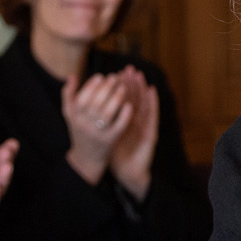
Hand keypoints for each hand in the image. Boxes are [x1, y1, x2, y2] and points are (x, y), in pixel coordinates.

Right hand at [62, 71, 133, 186]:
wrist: (87, 157)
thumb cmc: (80, 129)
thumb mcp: (70, 114)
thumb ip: (68, 95)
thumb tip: (72, 76)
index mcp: (73, 117)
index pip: (82, 98)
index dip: (91, 86)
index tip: (101, 76)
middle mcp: (84, 125)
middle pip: (96, 104)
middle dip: (106, 88)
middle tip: (114, 77)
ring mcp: (97, 133)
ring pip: (108, 113)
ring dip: (117, 97)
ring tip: (123, 87)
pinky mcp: (110, 140)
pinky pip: (119, 126)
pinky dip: (125, 114)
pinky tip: (130, 104)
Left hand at [106, 69, 157, 199]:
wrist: (128, 173)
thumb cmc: (116, 154)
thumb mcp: (105, 135)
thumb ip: (99, 121)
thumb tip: (86, 106)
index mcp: (122, 121)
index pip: (122, 101)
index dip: (119, 87)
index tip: (115, 73)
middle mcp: (134, 122)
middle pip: (133, 100)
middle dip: (131, 83)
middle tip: (129, 68)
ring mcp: (143, 127)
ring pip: (143, 104)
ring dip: (142, 88)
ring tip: (140, 74)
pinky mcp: (151, 133)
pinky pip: (152, 116)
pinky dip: (153, 102)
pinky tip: (152, 91)